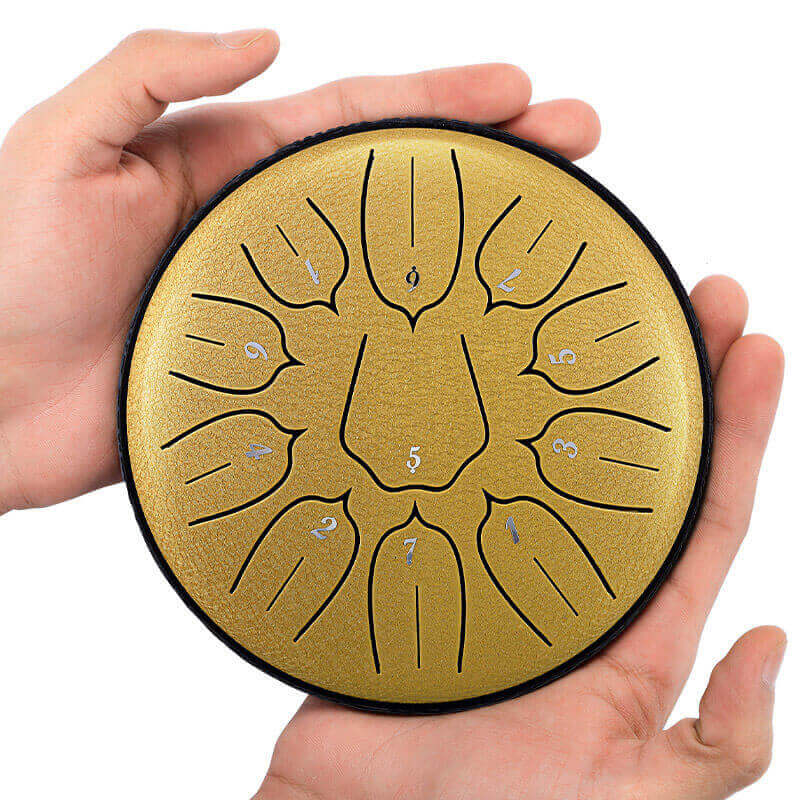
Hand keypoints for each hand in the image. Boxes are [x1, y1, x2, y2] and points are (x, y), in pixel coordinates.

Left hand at [0, 28, 597, 511]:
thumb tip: (266, 42)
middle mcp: (272, 232)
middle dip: (492, 161)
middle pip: (403, 188)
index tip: (520, 95)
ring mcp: (285, 306)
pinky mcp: (281, 374)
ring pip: (400, 268)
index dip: (442, 100)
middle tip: (576, 149)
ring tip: (552, 232)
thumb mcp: (67, 142)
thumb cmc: (7, 274)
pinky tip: (471, 340)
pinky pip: (367, 351)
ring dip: (475, 250)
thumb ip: (155, 74)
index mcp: (232, 164)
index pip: (359, 119)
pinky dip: (423, 341)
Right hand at [258, 279, 783, 799]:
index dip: (733, 434)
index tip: (755, 351)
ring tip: (591, 300)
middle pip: (622, 461)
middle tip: (699, 296)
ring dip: (561, 377)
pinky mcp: (407, 550)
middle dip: (666, 378)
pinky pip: (431, 471)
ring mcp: (478, 557)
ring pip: (529, 450)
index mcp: (622, 638)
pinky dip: (446, 418)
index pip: (696, 516)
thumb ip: (713, 746)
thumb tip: (769, 643)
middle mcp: (555, 582)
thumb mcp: (631, 798)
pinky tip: (463, 361)